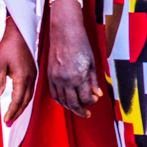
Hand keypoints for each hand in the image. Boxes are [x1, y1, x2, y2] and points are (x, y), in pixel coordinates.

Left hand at [0, 18, 34, 124]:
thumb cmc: (9, 46)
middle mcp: (30, 78)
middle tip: (9, 123)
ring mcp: (33, 75)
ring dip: (22, 107)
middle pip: (25, 101)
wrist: (20, 33)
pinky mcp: (33, 72)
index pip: (18, 100)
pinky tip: (21, 101)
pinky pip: (31, 90)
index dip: (11, 112)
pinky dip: (25, 99)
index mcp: (22, 77)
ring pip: (29, 96)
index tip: (5, 121)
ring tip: (14, 116)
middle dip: (17, 113)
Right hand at [48, 0, 102, 117]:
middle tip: (87, 114)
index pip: (86, 98)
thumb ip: (93, 81)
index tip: (95, 100)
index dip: (92, 101)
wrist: (64, 33)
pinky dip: (59, 100)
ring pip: (61, 100)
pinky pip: (53, 94)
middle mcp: (65, 80)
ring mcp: (55, 79)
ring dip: (70, 107)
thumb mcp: (92, 63)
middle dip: (81, 110)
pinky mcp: (49, 76)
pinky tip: (65, 101)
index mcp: (78, 77)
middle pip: (72, 103)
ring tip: (77, 108)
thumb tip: (98, 95)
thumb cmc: (81, 45)